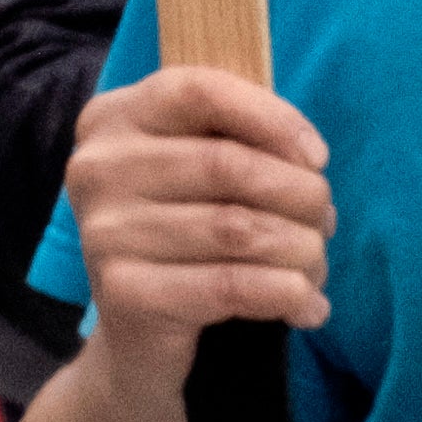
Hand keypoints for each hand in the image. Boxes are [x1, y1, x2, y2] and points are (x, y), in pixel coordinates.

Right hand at [65, 62, 333, 342]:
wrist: (137, 331)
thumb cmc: (186, 232)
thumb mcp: (203, 170)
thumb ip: (245, 142)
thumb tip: (310, 161)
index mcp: (115, 118)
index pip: (201, 91)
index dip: (273, 119)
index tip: (318, 158)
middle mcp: (96, 168)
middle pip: (227, 163)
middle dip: (300, 195)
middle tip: (324, 224)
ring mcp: (104, 232)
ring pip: (237, 228)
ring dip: (301, 249)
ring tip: (316, 266)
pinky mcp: (122, 293)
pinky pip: (229, 286)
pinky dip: (286, 294)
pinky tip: (308, 306)